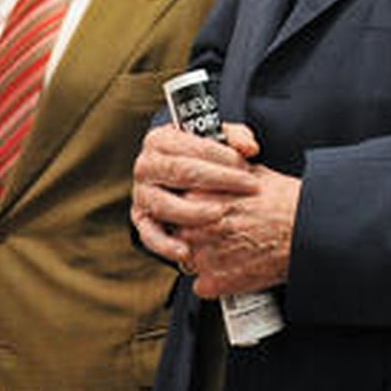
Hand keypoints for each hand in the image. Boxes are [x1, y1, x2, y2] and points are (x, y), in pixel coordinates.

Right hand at [132, 122, 256, 267]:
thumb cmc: (202, 154)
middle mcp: (145, 166)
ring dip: (194, 212)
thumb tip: (250, 149)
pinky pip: (149, 235)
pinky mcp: (141, 219)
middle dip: (218, 180)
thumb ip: (236, 138)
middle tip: (247, 187)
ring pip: (164, 204)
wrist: (180, 175)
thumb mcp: (217, 139)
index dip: (221, 156)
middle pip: (181, 172)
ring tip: (222, 214)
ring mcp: (141, 194)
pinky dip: (165, 245)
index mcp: (160, 140)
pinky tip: (187, 253)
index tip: (246, 166)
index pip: (192, 146)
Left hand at [177, 162, 300, 298]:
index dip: (196, 212)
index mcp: (198, 196)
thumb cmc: (284, 201)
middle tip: (224, 234)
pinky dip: (218, 281)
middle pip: (182, 234)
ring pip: (190, 261)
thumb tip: (215, 174)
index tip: (208, 214)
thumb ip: (223, 175)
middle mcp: (194, 226)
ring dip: (208, 258)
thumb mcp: (250, 172)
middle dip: (199, 236)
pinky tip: (238, 269)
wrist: (305, 230)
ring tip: (235, 251)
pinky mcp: (213, 281)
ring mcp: (202, 256)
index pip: (179, 206)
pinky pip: (203, 285)